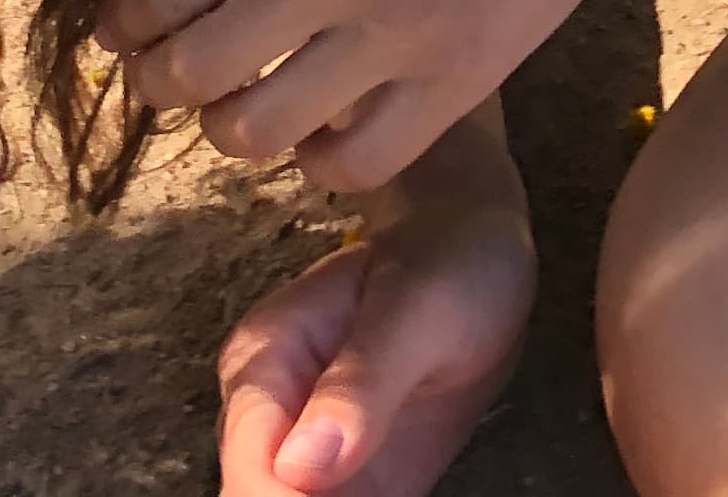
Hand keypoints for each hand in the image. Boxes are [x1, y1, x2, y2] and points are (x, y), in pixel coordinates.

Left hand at [108, 0, 661, 191]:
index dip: (123, 22)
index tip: (121, 30)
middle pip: (192, 72)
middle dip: (158, 81)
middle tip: (164, 75)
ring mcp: (395, 37)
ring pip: (257, 133)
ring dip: (228, 127)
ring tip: (238, 107)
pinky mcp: (455, 85)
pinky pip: (353, 165)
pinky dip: (318, 161)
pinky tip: (320, 130)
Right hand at [218, 186, 534, 496]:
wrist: (476, 255)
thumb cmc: (444, 262)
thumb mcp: (415, 309)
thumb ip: (360, 380)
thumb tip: (296, 469)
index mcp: (265, 359)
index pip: (250, 466)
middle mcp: (271, 415)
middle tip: (380, 494)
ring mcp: (308, 453)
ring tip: (390, 488)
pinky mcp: (353, 484)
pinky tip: (396, 496)